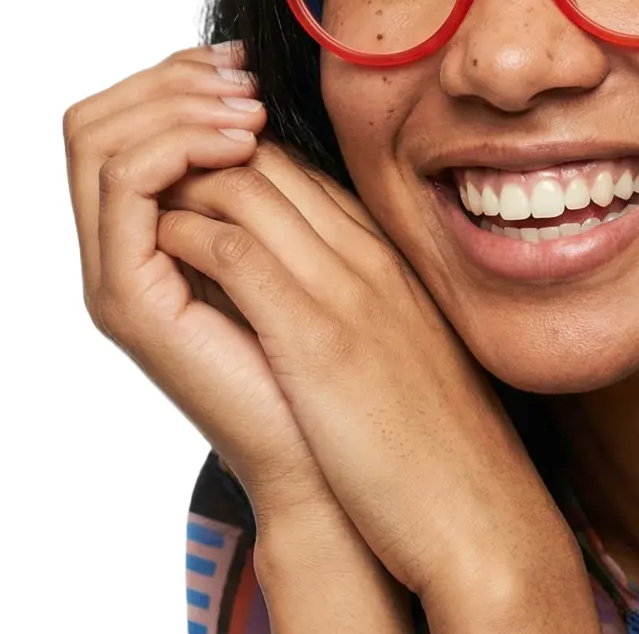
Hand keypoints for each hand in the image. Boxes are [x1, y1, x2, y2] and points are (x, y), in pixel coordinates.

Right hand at [65, 45, 342, 512]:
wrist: (325, 444)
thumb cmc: (320, 343)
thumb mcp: (292, 233)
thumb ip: (261, 175)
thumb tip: (260, 99)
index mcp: (153, 225)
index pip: (126, 117)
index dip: (177, 74)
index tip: (243, 61)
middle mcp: (121, 244)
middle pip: (97, 119)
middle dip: (171, 80)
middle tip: (243, 80)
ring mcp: (118, 271)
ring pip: (100, 142)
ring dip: (177, 106)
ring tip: (250, 111)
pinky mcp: (129, 300)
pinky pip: (124, 190)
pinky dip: (177, 148)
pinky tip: (239, 145)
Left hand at [158, 144, 596, 627]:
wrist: (473, 498)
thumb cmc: (434, 432)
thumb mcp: (402, 338)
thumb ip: (361, 294)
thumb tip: (296, 285)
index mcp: (386, 252)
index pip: (298, 169)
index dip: (237, 162)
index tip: (195, 187)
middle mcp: (367, 252)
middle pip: (268, 161)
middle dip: (202, 159)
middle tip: (155, 192)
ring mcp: (346, 286)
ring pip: (245, 188)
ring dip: (182, 189)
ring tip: (145, 219)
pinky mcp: (318, 334)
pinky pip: (235, 251)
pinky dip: (187, 237)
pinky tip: (161, 257)